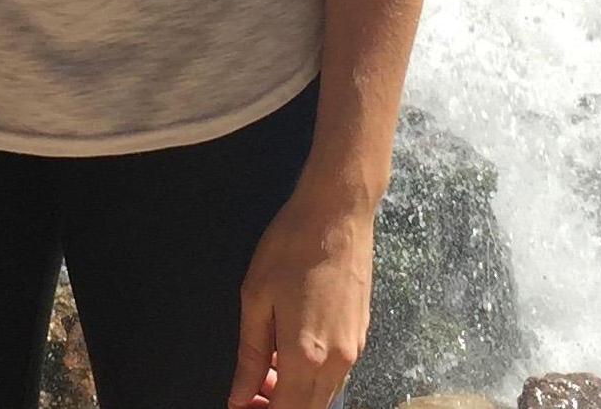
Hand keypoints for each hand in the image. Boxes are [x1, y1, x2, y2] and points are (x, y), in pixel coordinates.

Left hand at [228, 175, 372, 408]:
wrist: (338, 211)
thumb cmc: (291, 247)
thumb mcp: (256, 298)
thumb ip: (249, 355)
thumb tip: (240, 396)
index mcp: (305, 356)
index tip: (243, 403)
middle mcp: (336, 362)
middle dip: (277, 406)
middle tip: (251, 388)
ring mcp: (354, 349)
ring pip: (323, 394)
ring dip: (295, 392)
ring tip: (267, 367)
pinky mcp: (361, 333)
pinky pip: (336, 373)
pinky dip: (312, 375)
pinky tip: (292, 349)